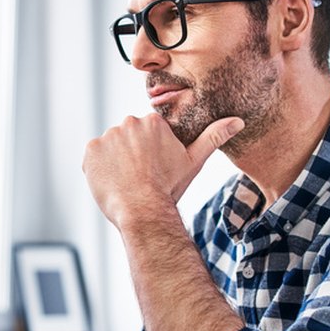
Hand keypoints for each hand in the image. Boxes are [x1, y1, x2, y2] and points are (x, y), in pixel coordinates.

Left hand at [83, 114, 242, 227]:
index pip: (146, 133)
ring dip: (115, 161)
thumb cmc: (169, 188)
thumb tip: (238, 120)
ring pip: (110, 148)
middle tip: (140, 177)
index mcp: (153, 121)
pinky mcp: (91, 150)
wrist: (143, 210)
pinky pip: (94, 157)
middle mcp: (129, 122)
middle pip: (127, 138)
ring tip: (127, 181)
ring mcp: (108, 136)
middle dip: (132, 155)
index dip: (149, 153)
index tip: (153, 168)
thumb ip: (213, 137)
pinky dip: (99, 168)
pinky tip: (112, 181)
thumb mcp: (193, 161)